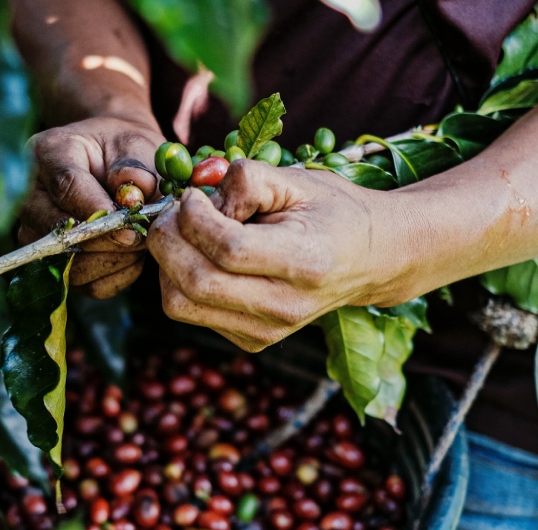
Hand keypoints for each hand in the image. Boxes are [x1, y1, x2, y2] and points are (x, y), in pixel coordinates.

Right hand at [19, 117, 164, 297]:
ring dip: (114, 260)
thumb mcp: (135, 146)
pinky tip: (131, 255)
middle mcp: (30, 196)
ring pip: (71, 264)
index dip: (97, 210)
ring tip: (138, 241)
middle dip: (107, 240)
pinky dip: (115, 275)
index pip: (65, 186)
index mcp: (48, 153)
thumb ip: (135, 168)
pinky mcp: (52, 264)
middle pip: (59, 230)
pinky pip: (85, 284)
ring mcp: (36, 233)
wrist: (114, 165)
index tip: (128, 226)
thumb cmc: (123, 152)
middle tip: (141, 236)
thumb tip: (132, 198)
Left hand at [147, 160, 413, 351]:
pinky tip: (200, 256)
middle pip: (195, 282)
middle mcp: (285, 306)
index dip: (195, 218)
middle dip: (167, 240)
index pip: (228, 249)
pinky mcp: (250, 341)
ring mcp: (266, 332)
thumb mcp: (296, 180)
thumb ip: (246, 180)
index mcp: (305, 263)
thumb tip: (199, 200)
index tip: (192, 196)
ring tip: (183, 233)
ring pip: (181, 304)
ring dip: (167, 263)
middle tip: (173, 212)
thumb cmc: (331, 211)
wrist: (370, 259)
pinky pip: (190, 312)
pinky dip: (179, 281)